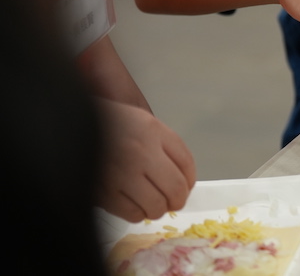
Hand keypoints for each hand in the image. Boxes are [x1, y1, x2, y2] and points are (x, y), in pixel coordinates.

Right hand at [96, 100, 196, 221]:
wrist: (71, 126)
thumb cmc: (109, 124)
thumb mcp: (143, 122)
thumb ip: (164, 144)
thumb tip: (182, 178)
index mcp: (153, 131)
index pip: (186, 162)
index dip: (190, 180)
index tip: (186, 187)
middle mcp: (141, 152)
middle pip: (175, 187)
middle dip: (178, 199)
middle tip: (174, 202)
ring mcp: (122, 174)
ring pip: (156, 205)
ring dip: (159, 209)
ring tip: (153, 204)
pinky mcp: (103, 192)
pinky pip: (132, 214)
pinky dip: (139, 214)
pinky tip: (135, 206)